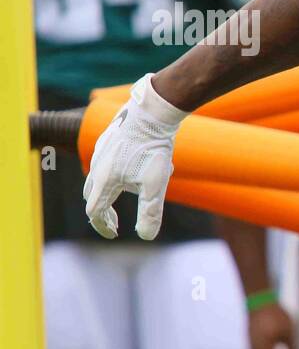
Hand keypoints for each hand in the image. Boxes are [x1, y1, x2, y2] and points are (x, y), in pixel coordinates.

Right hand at [83, 74, 186, 239]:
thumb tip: (147, 236)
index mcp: (105, 180)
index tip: (114, 235)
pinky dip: (117, 174)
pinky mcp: (109, 139)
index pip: (95, 211)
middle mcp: (97, 166)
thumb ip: (151, 212)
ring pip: (99, 177)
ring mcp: (101, 151)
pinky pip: (108, 161)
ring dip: (110, 192)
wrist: (151, 112)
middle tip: (116, 223)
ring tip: (133, 194)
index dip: (103, 226)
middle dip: (103, 212)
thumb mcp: (156, 184)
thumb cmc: (153, 149)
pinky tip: (138, 169)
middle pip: (92, 196)